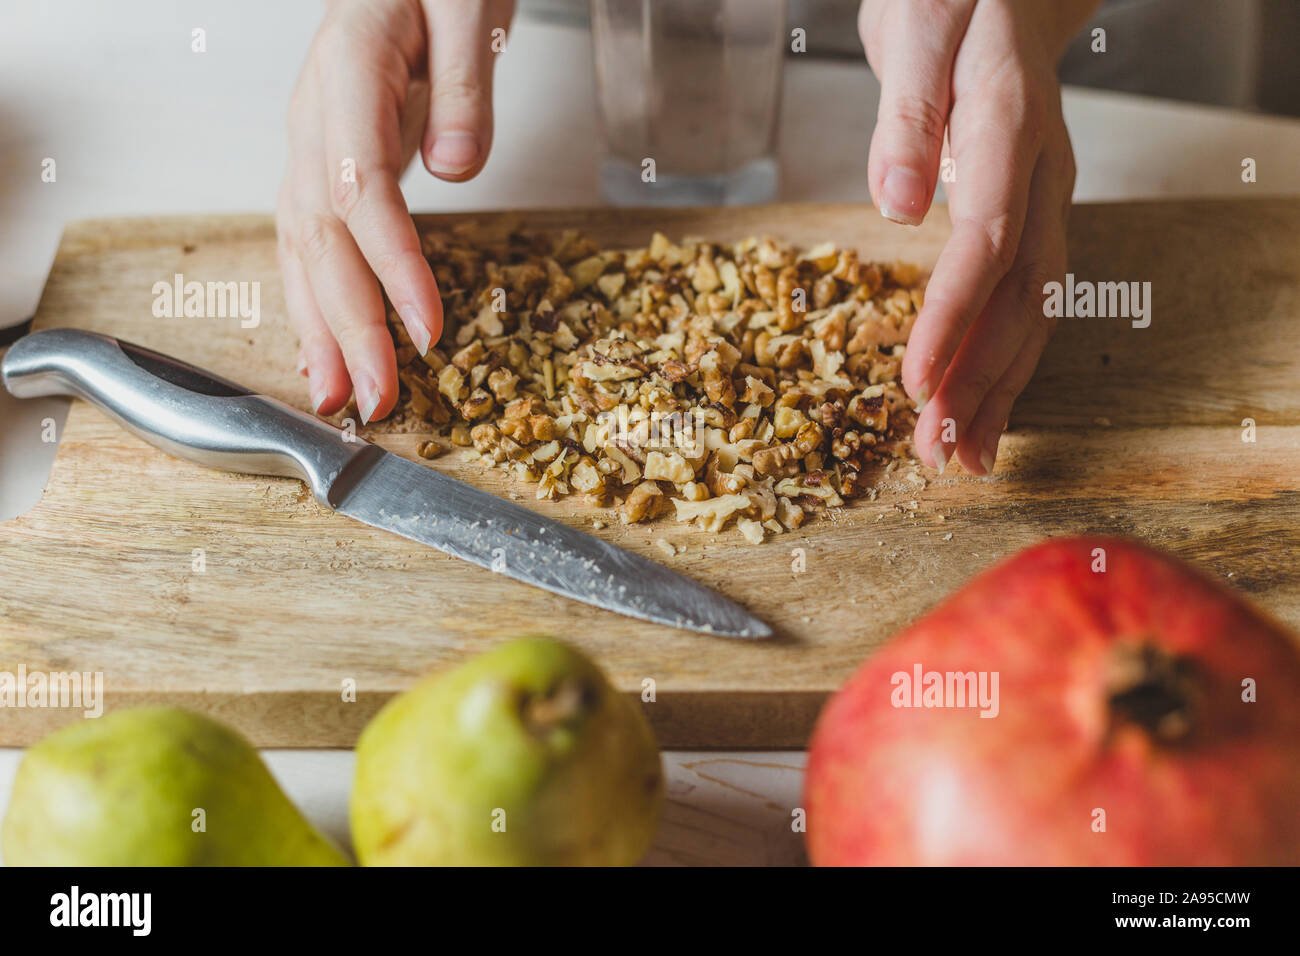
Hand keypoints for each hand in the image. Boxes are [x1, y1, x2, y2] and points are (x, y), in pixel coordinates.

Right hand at [277, 0, 514, 421]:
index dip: (392, 267)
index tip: (427, 329)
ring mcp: (313, 140)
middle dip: (348, 325)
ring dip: (319, 328)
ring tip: (336, 397)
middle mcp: (316, 116)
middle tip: (374, 398)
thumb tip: (452, 168)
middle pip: (322, 234)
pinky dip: (313, 298)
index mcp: (348, 73)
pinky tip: (322, 348)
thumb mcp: (464, 5)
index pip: (363, 189)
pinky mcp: (326, 160)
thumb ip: (461, 84)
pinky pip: (311, 236)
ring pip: (302, 245)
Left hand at [859, 0, 1097, 473]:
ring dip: (998, 387)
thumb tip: (895, 204)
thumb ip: (907, 116)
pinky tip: (982, 408)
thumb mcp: (918, 30)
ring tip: (963, 457)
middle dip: (979, 380)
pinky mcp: (1029, 211)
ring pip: (1033, 307)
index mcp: (1010, 126)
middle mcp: (1040, 172)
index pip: (986, 242)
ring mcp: (1043, 194)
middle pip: (1020, 294)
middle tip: (939, 451)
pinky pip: (1026, 296)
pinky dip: (1004, 359)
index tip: (916, 383)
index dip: (953, 320)